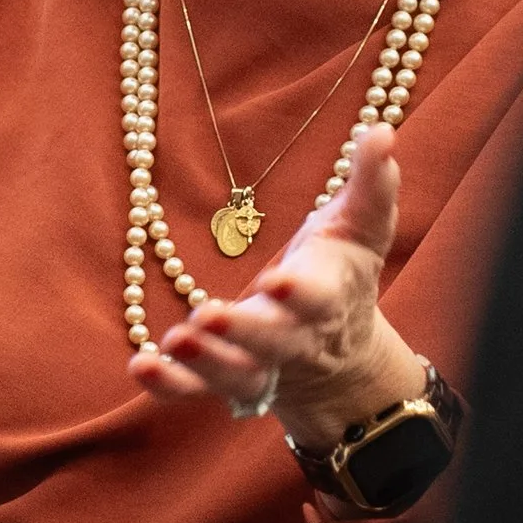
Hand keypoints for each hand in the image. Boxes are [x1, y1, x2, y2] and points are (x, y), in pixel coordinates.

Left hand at [132, 125, 423, 453]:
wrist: (337, 354)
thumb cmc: (341, 273)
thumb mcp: (361, 226)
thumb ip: (371, 183)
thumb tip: (381, 131)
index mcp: (326, 298)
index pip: (316, 299)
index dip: (298, 294)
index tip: (276, 281)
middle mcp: (292, 338)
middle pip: (271, 342)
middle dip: (242, 332)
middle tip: (208, 317)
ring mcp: (258, 365)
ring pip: (235, 374)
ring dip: (205, 362)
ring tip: (175, 342)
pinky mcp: (224, 381)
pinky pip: (195, 391)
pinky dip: (169, 385)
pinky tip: (141, 367)